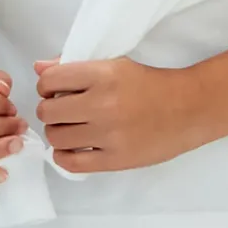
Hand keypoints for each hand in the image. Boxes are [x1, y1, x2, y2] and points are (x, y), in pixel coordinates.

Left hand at [31, 55, 205, 172]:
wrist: (189, 108)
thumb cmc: (150, 84)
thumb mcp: (115, 64)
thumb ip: (75, 67)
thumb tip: (38, 68)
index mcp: (102, 75)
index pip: (49, 81)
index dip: (47, 87)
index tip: (57, 91)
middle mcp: (102, 104)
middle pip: (47, 112)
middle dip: (50, 111)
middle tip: (65, 112)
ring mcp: (108, 134)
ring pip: (56, 137)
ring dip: (58, 133)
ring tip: (72, 129)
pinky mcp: (115, 159)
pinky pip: (71, 162)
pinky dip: (64, 156)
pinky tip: (74, 148)